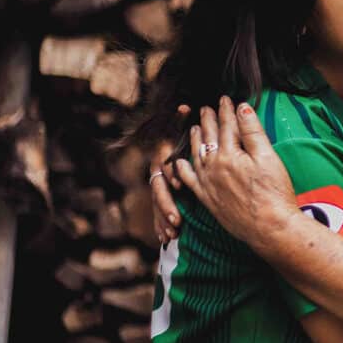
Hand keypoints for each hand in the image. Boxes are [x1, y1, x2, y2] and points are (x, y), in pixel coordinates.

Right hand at [149, 104, 187, 244]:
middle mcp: (156, 173)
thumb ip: (180, 119)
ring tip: (171, 234)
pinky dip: (161, 225)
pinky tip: (167, 237)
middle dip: (166, 207)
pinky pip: (157, 213)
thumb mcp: (177, 127)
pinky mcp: (160, 198)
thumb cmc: (175, 136)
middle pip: (158, 192)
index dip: (170, 178)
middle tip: (176, 221)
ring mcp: (157, 187)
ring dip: (162, 219)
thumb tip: (186, 105)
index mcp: (161, 158)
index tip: (179, 187)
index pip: (162, 169)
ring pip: (156, 206)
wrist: (164, 143)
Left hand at [174, 96, 298, 251]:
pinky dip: (182, 169)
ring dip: (195, 139)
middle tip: (206, 108)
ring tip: (194, 128)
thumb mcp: (268, 157)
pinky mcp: (208, 199)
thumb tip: (242, 108)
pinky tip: (180, 162)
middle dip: (208, 120)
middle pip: (209, 138)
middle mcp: (214, 167)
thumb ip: (253, 132)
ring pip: (196, 155)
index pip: (227, 126)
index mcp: (230, 154)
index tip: (225, 99)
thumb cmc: (273, 193)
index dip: (226, 110)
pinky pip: (189, 180)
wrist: (269, 227)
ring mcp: (208, 184)